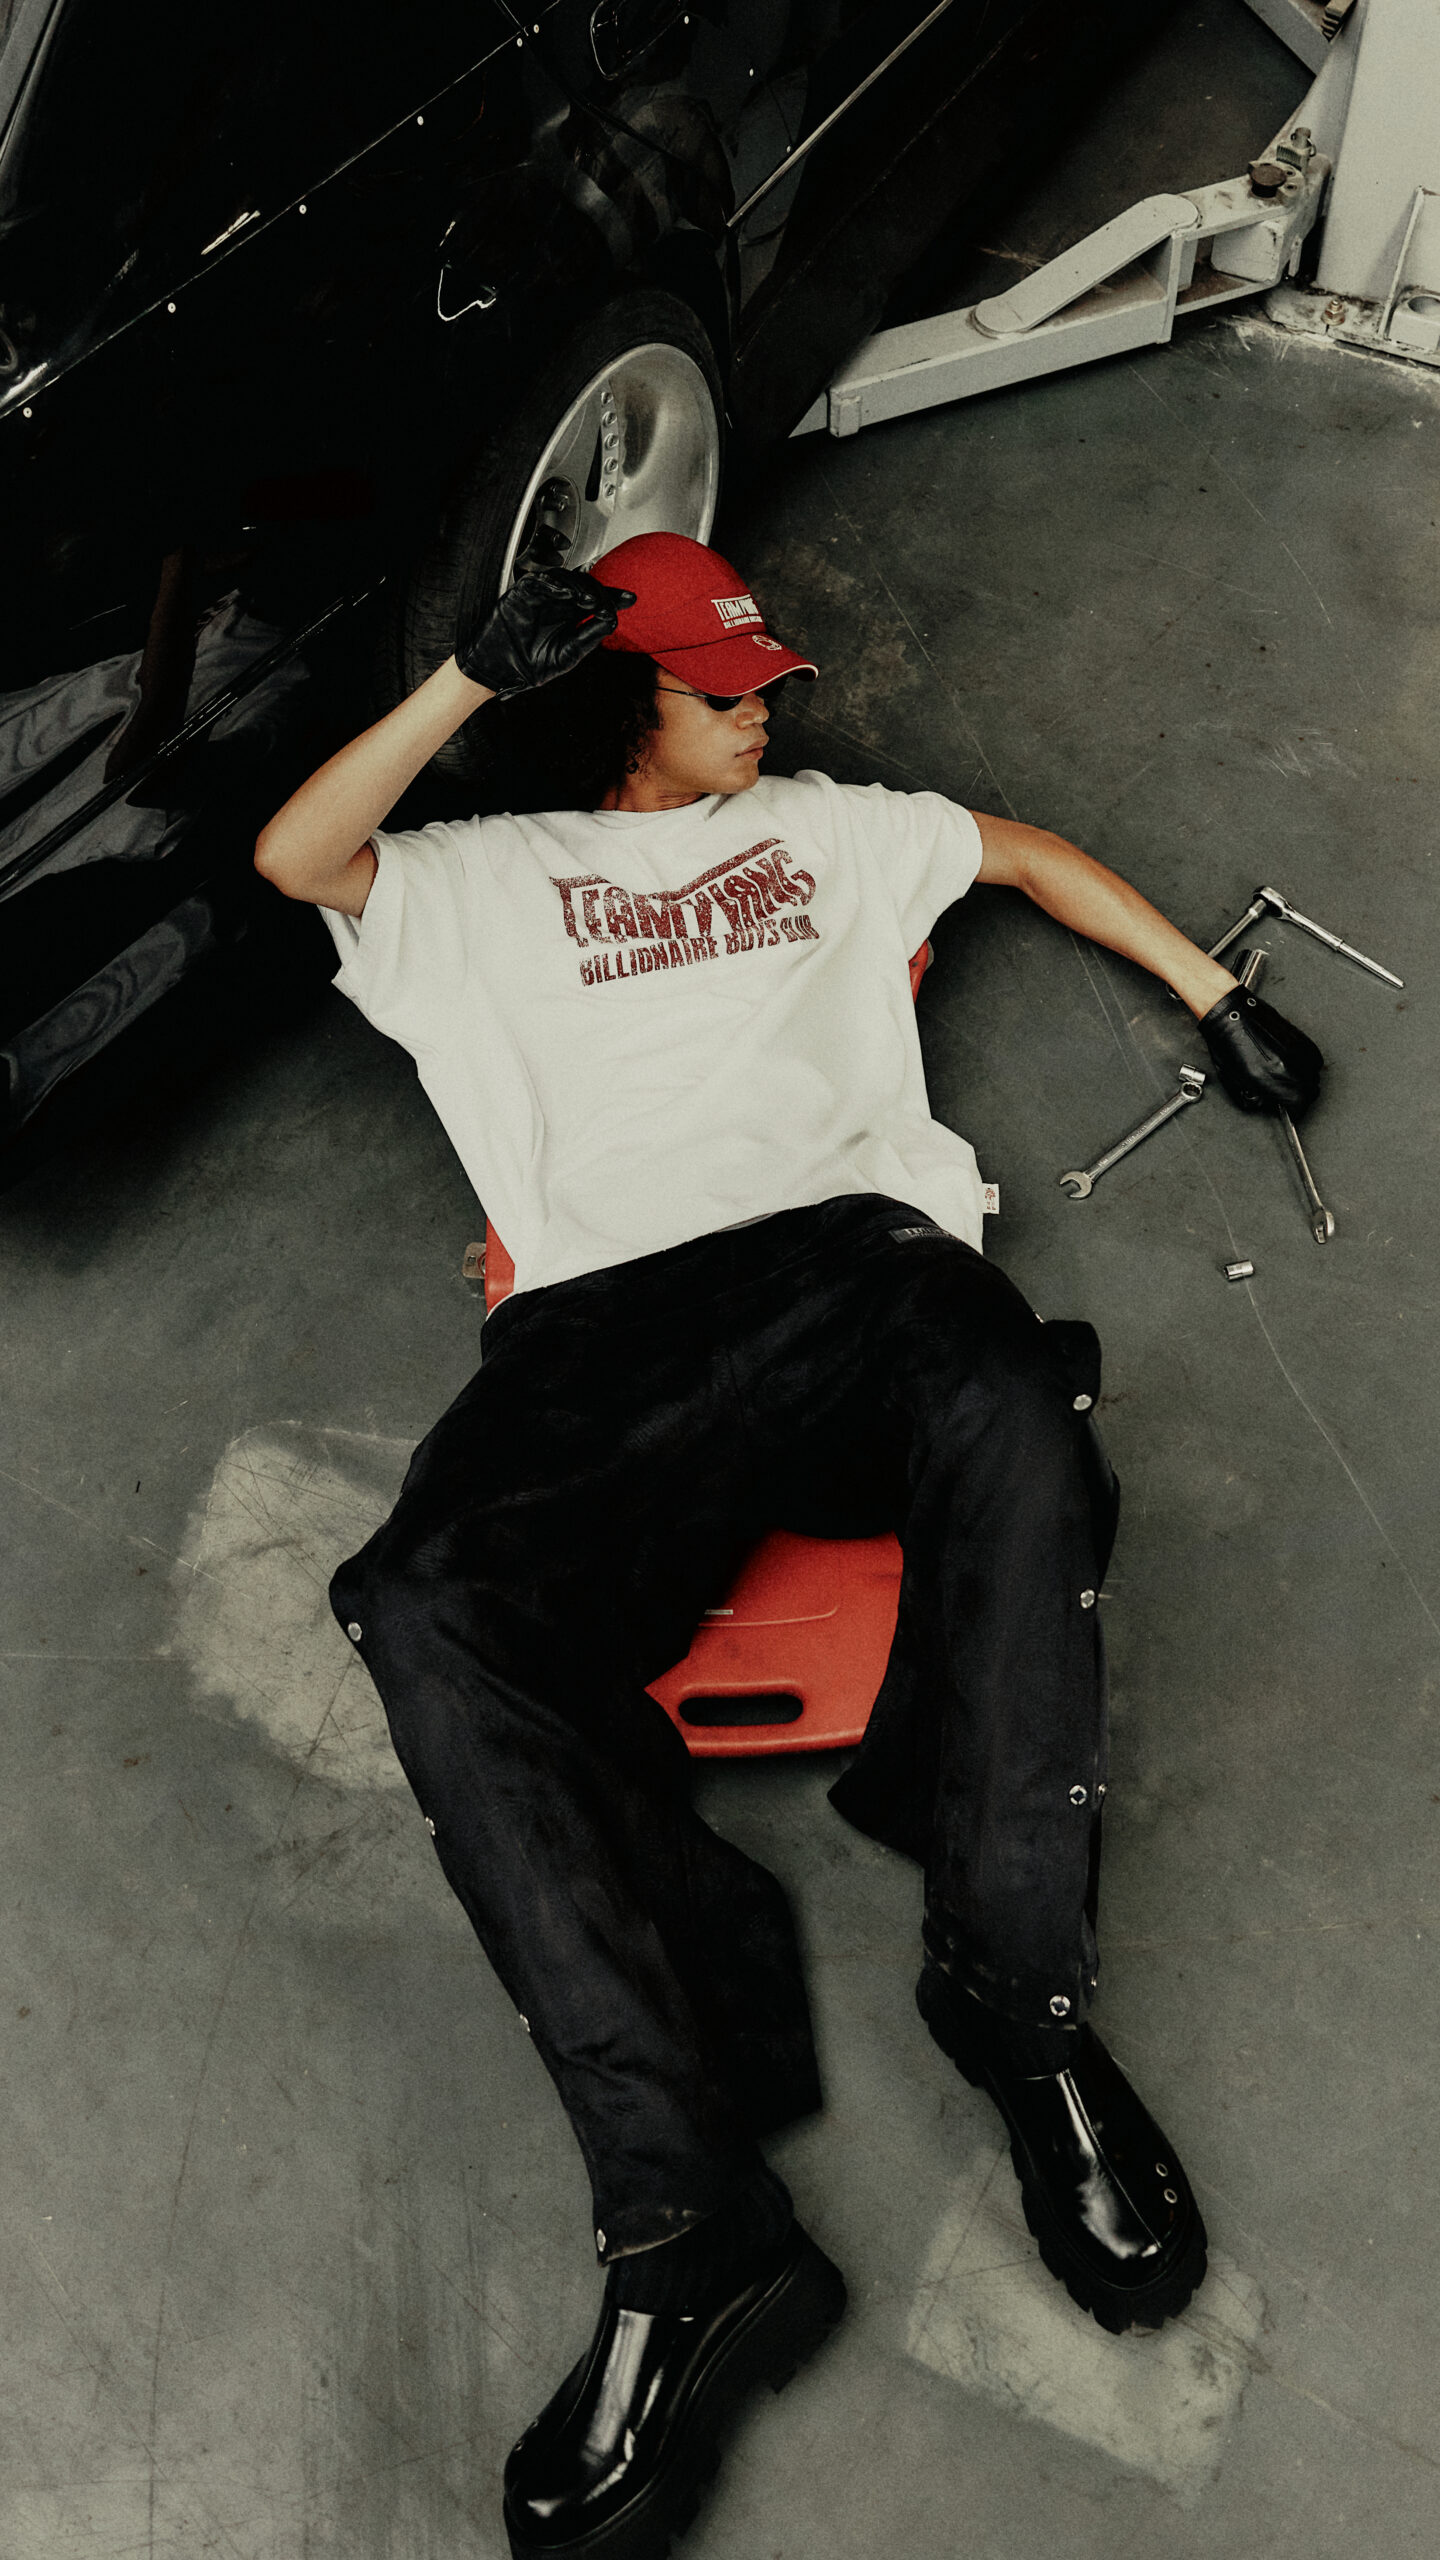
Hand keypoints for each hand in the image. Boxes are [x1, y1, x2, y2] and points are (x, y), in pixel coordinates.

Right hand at [455, 566, 635, 697]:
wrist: (499, 669)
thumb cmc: (531, 665)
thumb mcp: (568, 654)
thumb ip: (589, 635)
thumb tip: (612, 620)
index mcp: (571, 617)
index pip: (596, 601)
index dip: (614, 596)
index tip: (631, 598)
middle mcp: (559, 603)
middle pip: (585, 585)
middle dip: (600, 592)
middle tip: (604, 604)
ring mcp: (542, 596)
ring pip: (566, 579)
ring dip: (580, 586)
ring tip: (589, 600)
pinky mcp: (523, 593)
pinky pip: (541, 581)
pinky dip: (556, 584)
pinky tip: (567, 593)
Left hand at [1199, 986, 1323, 1115]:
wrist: (1231, 1015)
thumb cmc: (1227, 1044)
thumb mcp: (1233, 1082)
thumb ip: (1253, 1098)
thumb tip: (1265, 1103)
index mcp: (1273, 1080)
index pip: (1300, 1104)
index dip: (1297, 1112)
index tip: (1293, 1113)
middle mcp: (1290, 1066)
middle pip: (1312, 1090)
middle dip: (1302, 1098)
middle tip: (1291, 1099)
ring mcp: (1298, 1051)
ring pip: (1315, 1074)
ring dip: (1306, 1081)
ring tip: (1291, 1081)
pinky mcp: (1300, 1038)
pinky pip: (1314, 1058)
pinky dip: (1308, 1065)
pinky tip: (1295, 1065)